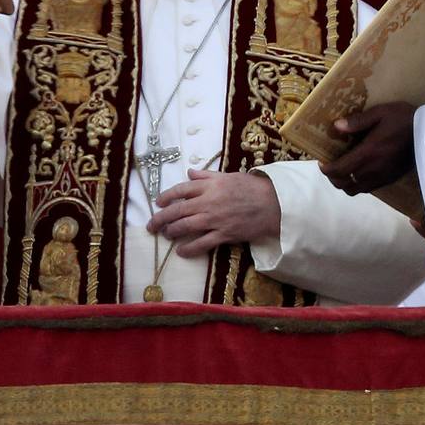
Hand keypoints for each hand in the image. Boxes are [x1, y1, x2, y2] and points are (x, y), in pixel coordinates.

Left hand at [145, 170, 279, 257]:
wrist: (273, 204)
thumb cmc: (251, 188)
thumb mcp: (228, 176)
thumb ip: (206, 175)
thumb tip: (189, 172)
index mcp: (210, 186)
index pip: (181, 190)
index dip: (166, 196)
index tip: (158, 202)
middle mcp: (209, 202)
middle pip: (178, 210)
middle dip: (161, 218)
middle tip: (151, 225)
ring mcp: (215, 219)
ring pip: (186, 227)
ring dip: (172, 232)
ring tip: (165, 235)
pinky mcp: (224, 234)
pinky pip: (202, 244)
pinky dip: (189, 249)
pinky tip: (181, 251)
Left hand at [320, 101, 417, 195]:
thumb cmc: (403, 119)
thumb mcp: (380, 113)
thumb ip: (357, 122)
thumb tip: (336, 127)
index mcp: (367, 154)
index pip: (339, 171)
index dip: (326, 170)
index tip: (322, 162)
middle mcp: (372, 170)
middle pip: (344, 185)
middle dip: (333, 178)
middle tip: (331, 166)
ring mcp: (382, 177)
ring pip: (355, 190)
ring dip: (345, 183)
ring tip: (344, 170)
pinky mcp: (390, 179)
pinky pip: (368, 189)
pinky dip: (358, 184)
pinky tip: (361, 171)